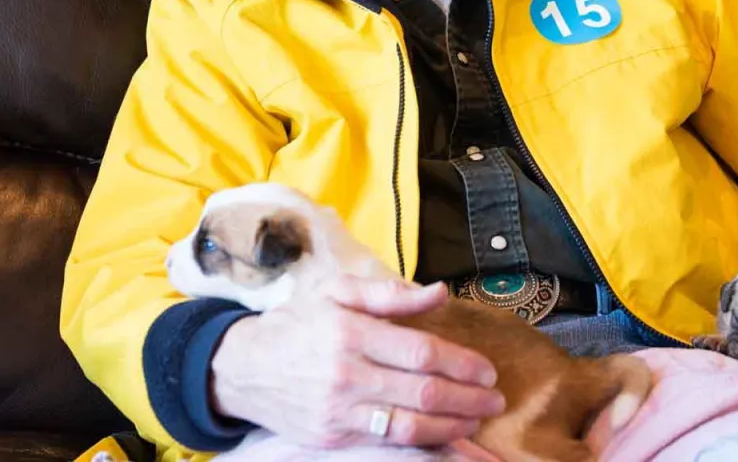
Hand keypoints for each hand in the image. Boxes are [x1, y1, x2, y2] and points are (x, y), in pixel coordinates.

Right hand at [211, 276, 505, 450]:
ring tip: (476, 419)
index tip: (488, 370)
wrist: (242, 367)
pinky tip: (444, 437)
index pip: (421, 352)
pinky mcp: (331, 437)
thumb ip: (391, 294)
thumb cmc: (298, 323)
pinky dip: (422, 444)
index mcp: (351, 332)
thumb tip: (439, 292)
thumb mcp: (338, 294)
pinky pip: (386, 445)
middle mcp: (346, 374)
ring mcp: (338, 411)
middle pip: (422, 392)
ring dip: (452, 426)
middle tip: (495, 398)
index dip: (462, 364)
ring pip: (409, 426)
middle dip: (468, 398)